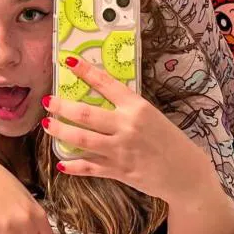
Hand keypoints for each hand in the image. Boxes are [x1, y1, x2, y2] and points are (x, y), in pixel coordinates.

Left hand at [42, 56, 216, 204]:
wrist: (185, 173)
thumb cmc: (169, 140)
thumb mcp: (151, 115)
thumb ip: (126, 108)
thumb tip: (98, 98)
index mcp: (137, 107)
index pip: (106, 84)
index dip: (85, 71)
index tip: (68, 61)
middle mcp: (127, 126)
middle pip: (86, 114)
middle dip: (62, 107)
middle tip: (47, 101)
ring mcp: (121, 149)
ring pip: (82, 139)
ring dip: (61, 132)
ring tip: (47, 125)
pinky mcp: (119, 171)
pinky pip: (90, 167)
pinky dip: (73, 166)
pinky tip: (61, 163)